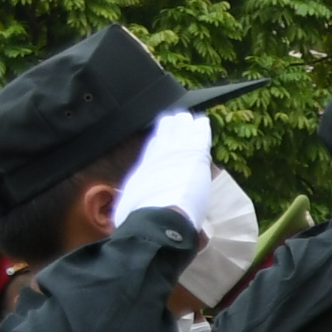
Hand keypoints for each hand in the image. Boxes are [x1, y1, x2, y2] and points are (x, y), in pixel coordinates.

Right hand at [108, 105, 214, 225]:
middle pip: (165, 137)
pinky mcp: (195, 154)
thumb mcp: (131, 205)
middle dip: (170, 128)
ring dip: (184, 125)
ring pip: (181, 133)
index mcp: (146, 169)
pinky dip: (200, 129)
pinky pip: (199, 136)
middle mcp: (159, 157)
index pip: (152, 152)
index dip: (157, 144)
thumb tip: (129, 209)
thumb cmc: (143, 214)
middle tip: (175, 119)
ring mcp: (177, 153)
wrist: (158, 213)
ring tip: (187, 117)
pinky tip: (202, 121)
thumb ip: (135, 201)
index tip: (159, 139)